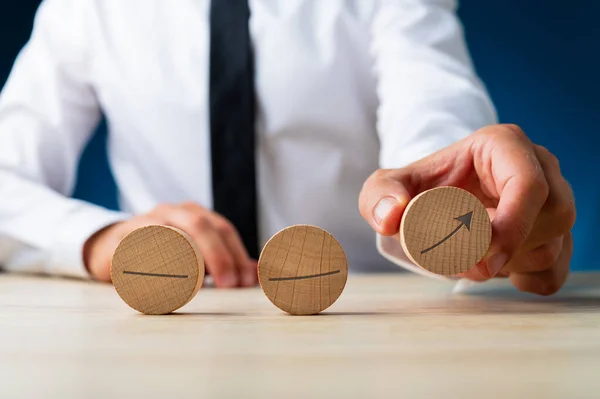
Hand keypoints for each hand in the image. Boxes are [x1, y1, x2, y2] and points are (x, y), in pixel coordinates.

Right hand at [83, 202, 257, 287]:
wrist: (110, 247)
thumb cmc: (161, 252)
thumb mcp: (196, 254)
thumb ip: (226, 262)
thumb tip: (256, 274)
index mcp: (192, 213)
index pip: (221, 227)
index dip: (237, 252)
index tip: (247, 281)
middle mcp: (170, 212)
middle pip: (199, 225)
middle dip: (219, 254)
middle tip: (230, 285)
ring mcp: (143, 223)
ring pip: (169, 233)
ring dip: (188, 258)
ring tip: (201, 286)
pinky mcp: (119, 241)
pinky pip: (135, 247)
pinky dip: (150, 260)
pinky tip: (162, 277)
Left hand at [359, 124, 575, 294]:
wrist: (437, 200)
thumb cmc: (418, 188)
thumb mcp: (388, 186)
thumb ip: (379, 196)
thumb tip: (392, 216)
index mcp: (503, 145)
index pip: (528, 184)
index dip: (511, 224)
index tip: (480, 257)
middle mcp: (539, 168)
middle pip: (551, 216)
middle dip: (507, 248)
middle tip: (463, 261)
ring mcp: (552, 201)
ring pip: (554, 244)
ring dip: (510, 264)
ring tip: (469, 257)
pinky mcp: (554, 234)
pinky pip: (556, 269)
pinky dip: (529, 281)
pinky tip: (498, 271)